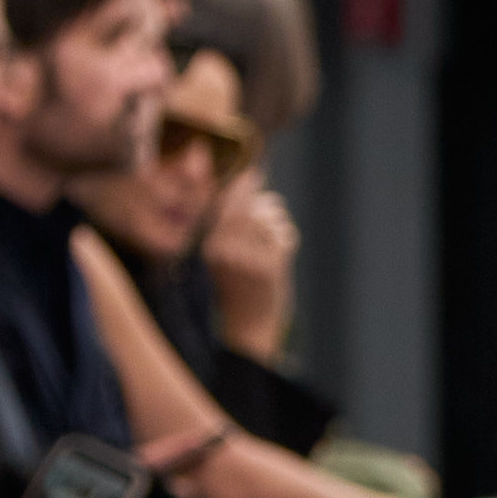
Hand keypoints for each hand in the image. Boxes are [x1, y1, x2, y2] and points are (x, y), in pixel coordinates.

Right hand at [203, 173, 299, 355]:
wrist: (249, 326)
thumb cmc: (237, 285)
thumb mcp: (224, 254)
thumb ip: (231, 221)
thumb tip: (250, 177)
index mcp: (209, 246)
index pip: (225, 204)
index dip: (243, 184)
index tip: (255, 172)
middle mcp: (224, 250)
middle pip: (248, 208)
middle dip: (264, 204)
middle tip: (271, 209)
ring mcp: (247, 259)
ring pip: (268, 219)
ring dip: (277, 222)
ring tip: (275, 236)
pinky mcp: (270, 267)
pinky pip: (284, 235)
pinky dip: (288, 238)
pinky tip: (282, 251)